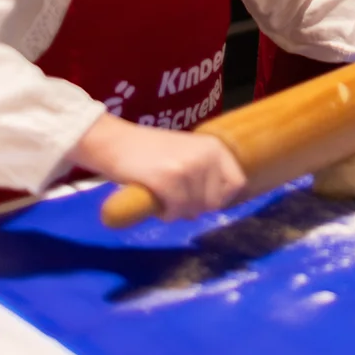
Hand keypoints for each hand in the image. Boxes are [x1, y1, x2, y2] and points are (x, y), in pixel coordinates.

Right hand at [74, 113, 245, 221]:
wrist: (117, 141)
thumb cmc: (152, 151)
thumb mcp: (188, 154)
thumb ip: (205, 176)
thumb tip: (212, 209)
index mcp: (214, 146)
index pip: (237, 183)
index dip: (220, 197)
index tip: (201, 197)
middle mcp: (207, 154)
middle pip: (215, 202)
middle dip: (195, 206)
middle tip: (175, 195)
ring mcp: (188, 167)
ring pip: (194, 209)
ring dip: (178, 210)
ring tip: (163, 193)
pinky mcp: (168, 179)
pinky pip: (176, 211)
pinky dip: (166, 213)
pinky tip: (156, 200)